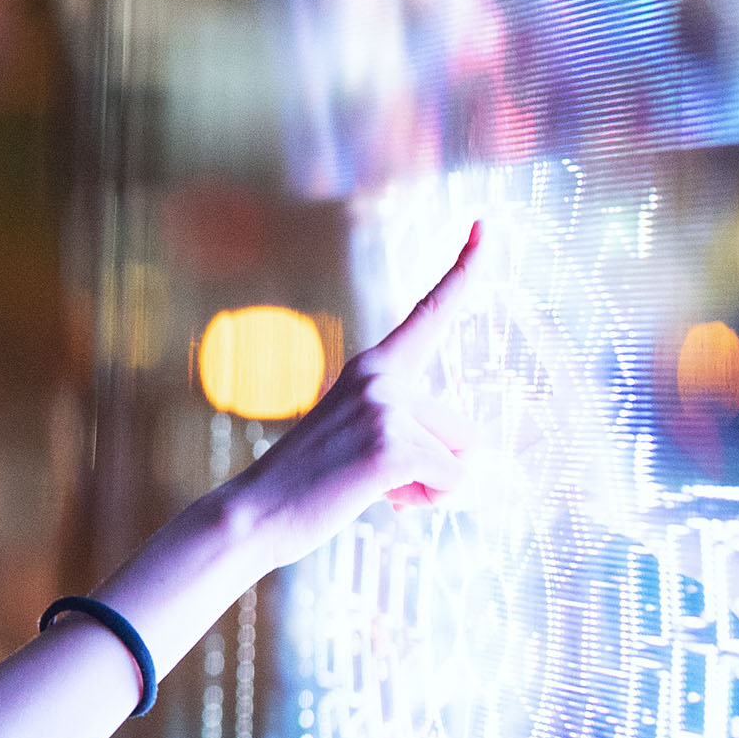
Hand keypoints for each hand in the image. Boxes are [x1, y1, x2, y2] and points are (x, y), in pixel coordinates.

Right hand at [212, 221, 480, 573]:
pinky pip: (452, 482)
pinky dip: (428, 502)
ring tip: (370, 487)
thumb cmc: (310, 484)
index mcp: (373, 367)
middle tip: (374, 479)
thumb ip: (407, 432)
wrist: (253, 514)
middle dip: (439, 468)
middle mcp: (381, 376)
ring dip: (431, 488)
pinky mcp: (392, 445)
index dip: (467, 267)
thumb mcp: (359, 437)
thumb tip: (474, 471)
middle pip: (466, 431)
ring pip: (461, 459)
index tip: (485, 223)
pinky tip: (379, 498)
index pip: (432, 311)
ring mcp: (386, 406)